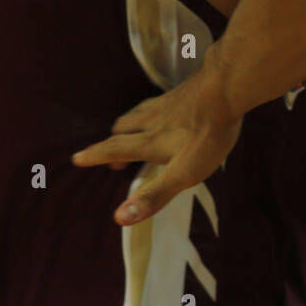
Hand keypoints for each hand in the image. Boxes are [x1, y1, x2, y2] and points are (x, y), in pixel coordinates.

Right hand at [72, 59, 241, 225]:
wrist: (228, 88)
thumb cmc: (207, 135)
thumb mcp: (184, 174)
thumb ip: (154, 195)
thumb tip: (119, 218)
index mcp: (149, 142)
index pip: (115, 149)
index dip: (96, 155)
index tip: (78, 157)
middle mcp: (153, 120)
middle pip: (123, 127)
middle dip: (112, 140)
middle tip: (109, 152)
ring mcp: (169, 103)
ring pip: (139, 112)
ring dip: (130, 123)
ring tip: (131, 130)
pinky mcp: (184, 91)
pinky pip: (160, 101)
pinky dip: (153, 109)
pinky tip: (167, 110)